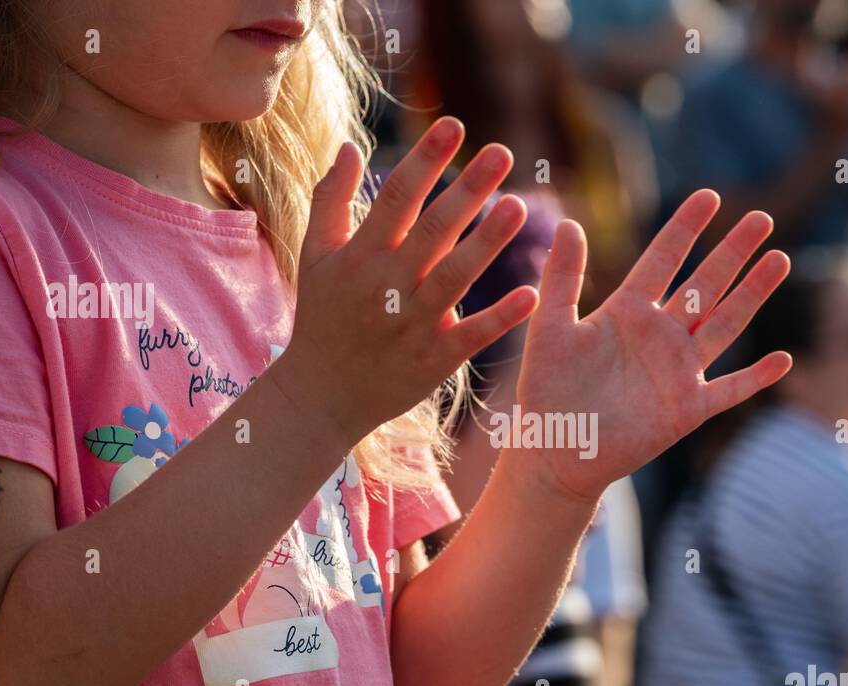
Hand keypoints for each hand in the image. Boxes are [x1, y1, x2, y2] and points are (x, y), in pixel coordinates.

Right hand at [286, 117, 538, 444]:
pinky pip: (473, 335)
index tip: (453, 125)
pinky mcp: (435, 359)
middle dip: (467, 190)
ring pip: (455, 277)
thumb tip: (348, 145)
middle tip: (503, 152)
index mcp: (361, 256)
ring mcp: (413, 324)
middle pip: (433, 230)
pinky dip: (502, 317)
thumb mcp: (315, 256)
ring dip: (487, 243)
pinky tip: (532, 294)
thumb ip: (330, 199)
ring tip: (517, 207)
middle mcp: (388, 286)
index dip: (424, 160)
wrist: (320, 397)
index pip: (396, 198)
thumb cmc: (322, 318)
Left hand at [507, 190, 791, 503]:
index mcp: (627, 312)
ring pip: (724, 325)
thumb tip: (571, 223)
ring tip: (779, 260)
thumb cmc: (546, 392)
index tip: (710, 195)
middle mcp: (659, 336)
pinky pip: (729, 390)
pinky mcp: (687, 410)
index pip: (663, 260)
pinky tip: (782, 360)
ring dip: (752, 294)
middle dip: (733, 252)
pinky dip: (755, 378)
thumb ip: (562, 279)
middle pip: (705, 285)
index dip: (685, 229)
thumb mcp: (550, 329)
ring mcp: (678, 372)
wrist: (555, 452)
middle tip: (762, 218)